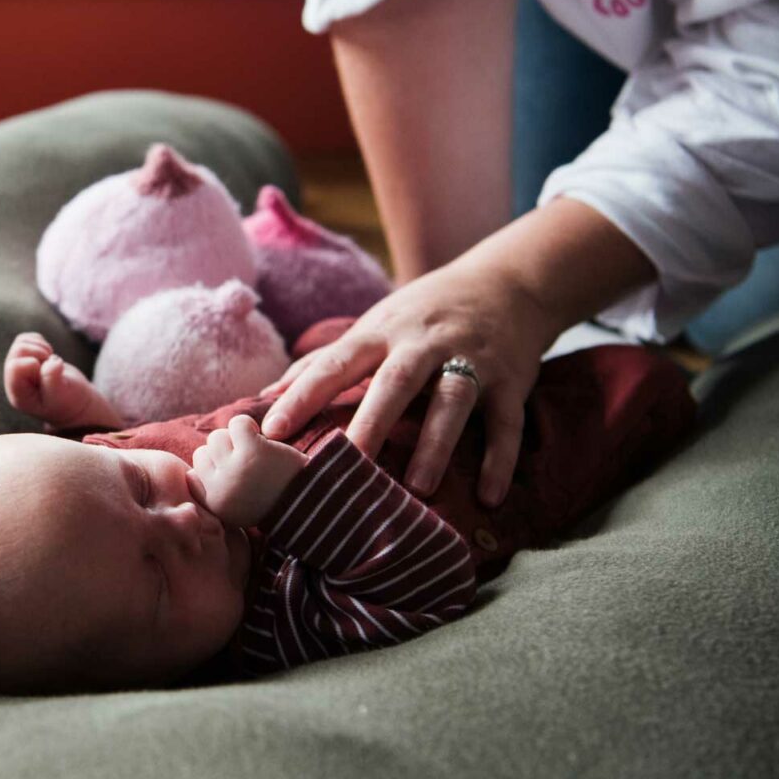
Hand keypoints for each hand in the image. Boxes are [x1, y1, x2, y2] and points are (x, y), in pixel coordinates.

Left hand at [3, 332, 120, 429]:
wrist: (74, 402)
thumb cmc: (68, 403)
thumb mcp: (62, 396)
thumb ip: (52, 380)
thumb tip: (50, 361)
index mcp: (19, 393)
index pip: (14, 367)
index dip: (33, 363)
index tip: (49, 371)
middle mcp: (14, 380)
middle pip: (18, 350)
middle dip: (39, 352)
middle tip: (52, 365)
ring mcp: (19, 368)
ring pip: (21, 342)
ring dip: (41, 348)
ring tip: (50, 362)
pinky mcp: (27, 357)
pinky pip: (27, 338)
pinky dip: (41, 343)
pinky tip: (48, 357)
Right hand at [189, 415, 308, 528]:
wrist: (310, 504)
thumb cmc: (271, 501)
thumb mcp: (234, 508)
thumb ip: (211, 490)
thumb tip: (190, 470)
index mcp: (213, 505)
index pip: (192, 474)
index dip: (213, 469)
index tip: (233, 476)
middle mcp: (218, 489)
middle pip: (204, 452)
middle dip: (225, 453)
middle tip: (249, 464)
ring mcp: (234, 469)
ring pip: (218, 436)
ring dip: (237, 439)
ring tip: (257, 452)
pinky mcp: (252, 451)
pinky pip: (237, 423)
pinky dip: (249, 426)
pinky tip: (263, 439)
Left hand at [260, 259, 554, 506]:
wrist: (508, 282)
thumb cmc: (424, 313)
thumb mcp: (375, 324)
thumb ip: (326, 359)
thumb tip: (267, 393)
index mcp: (382, 332)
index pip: (336, 363)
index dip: (303, 395)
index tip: (272, 429)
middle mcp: (424, 343)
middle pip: (395, 382)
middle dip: (371, 422)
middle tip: (347, 465)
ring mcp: (472, 359)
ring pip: (453, 400)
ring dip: (436, 443)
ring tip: (418, 487)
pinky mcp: (512, 379)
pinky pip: (507, 422)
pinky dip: (499, 459)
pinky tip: (488, 496)